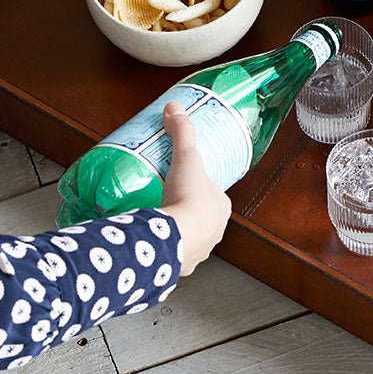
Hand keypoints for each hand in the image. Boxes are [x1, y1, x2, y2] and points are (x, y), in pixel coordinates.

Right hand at [159, 101, 231, 274]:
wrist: (171, 239)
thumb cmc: (186, 198)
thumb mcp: (186, 158)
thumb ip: (182, 132)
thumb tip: (175, 107)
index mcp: (222, 208)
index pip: (210, 193)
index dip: (196, 186)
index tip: (179, 181)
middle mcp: (216, 232)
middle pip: (200, 217)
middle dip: (184, 210)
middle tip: (163, 198)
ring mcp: (199, 251)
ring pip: (188, 238)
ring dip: (175, 231)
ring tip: (155, 220)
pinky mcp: (180, 266)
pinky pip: (172, 256)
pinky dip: (164, 250)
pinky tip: (151, 243)